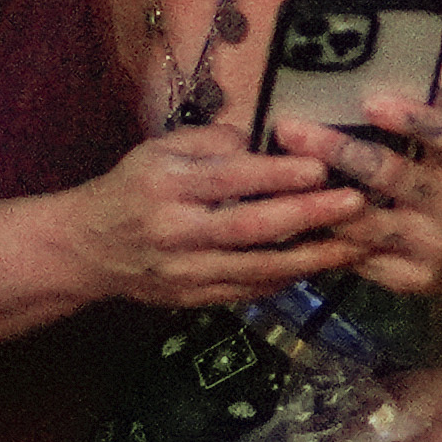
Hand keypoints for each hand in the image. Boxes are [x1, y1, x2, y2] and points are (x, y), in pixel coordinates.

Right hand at [62, 121, 366, 310]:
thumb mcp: (160, 149)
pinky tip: (320, 267)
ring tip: (357, 244)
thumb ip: (211, 141)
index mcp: (166, 185)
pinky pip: (246, 293)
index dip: (277, 174)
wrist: (84, 250)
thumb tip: (265, 141)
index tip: (323, 165)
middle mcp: (175, 232)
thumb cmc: (132, 187)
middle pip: (250, 227)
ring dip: (310, 259)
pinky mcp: (190, 300)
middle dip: (308, 216)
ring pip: (255, 269)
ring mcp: (183, 273)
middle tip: (357, 203)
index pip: (229, 179)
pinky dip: (285, 281)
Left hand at [302, 87, 441, 305]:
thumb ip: (424, 119)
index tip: (371, 101)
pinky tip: (290, 219)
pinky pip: (355, 259)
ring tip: (276, 176)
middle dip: (337, 150)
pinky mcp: (410, 279)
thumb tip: (372, 72)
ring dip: (316, 199)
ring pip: (364, 223)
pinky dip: (322, 238)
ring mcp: (431, 245)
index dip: (412, 118)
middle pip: (391, 175)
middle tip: (291, 129)